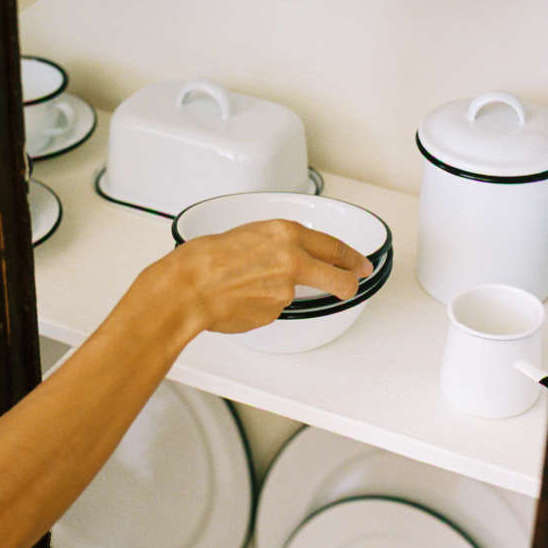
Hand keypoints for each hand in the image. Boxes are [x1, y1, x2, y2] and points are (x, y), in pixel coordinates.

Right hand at [137, 219, 373, 335]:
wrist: (187, 287)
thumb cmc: (204, 258)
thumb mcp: (248, 233)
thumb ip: (276, 244)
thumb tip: (286, 254)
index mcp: (286, 234)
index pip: (333, 246)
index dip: (352, 258)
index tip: (360, 263)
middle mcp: (292, 261)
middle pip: (340, 278)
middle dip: (350, 283)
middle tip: (352, 284)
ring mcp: (285, 291)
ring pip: (295, 293)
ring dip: (278, 291)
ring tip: (243, 284)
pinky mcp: (274, 313)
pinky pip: (274, 308)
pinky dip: (261, 304)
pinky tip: (239, 298)